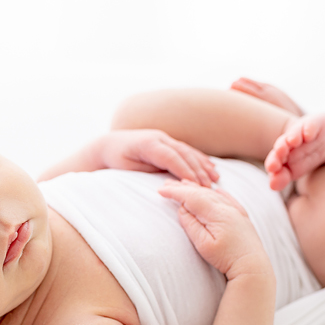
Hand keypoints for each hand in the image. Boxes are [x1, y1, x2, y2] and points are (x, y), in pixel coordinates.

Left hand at [98, 130, 218, 185]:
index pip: (171, 157)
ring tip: (215, 178)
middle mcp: (159, 137)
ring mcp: (164, 137)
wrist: (109, 145)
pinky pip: (186, 150)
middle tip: (210, 187)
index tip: (196, 185)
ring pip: (188, 151)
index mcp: (148, 144)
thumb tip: (167, 180)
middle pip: (183, 154)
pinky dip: (199, 159)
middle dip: (198, 170)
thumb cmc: (116, 159)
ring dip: (203, 165)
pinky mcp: (167, 141)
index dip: (184, 171)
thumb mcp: (128, 168)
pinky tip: (210, 167)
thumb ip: (147, 171)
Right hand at [157, 179, 272, 280]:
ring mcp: (236, 211)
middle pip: (201, 192)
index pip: (191, 197)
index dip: (175, 192)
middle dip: (182, 187)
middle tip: (166, 184)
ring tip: (184, 183)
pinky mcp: (242, 217)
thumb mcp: (204, 245)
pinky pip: (228, 198)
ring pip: (213, 194)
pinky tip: (215, 189)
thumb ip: (191, 225)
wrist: (253, 266)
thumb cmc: (227, 259)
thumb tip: (182, 209)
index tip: (160, 190)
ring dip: (197, 188)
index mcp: (217, 213)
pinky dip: (217, 192)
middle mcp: (227, 208)